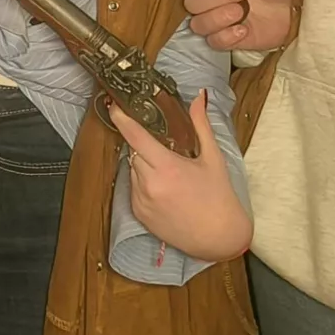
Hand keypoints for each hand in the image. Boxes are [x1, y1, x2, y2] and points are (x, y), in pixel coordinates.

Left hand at [109, 90, 250, 262]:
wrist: (219, 238)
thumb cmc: (220, 197)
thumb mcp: (213, 158)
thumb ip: (201, 124)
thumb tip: (199, 96)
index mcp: (167, 167)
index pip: (135, 136)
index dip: (121, 118)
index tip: (114, 106)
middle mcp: (149, 184)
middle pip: (133, 152)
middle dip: (142, 145)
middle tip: (161, 146)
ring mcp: (141, 201)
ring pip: (132, 170)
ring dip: (143, 165)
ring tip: (167, 172)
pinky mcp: (138, 214)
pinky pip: (133, 189)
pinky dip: (143, 183)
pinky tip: (164, 189)